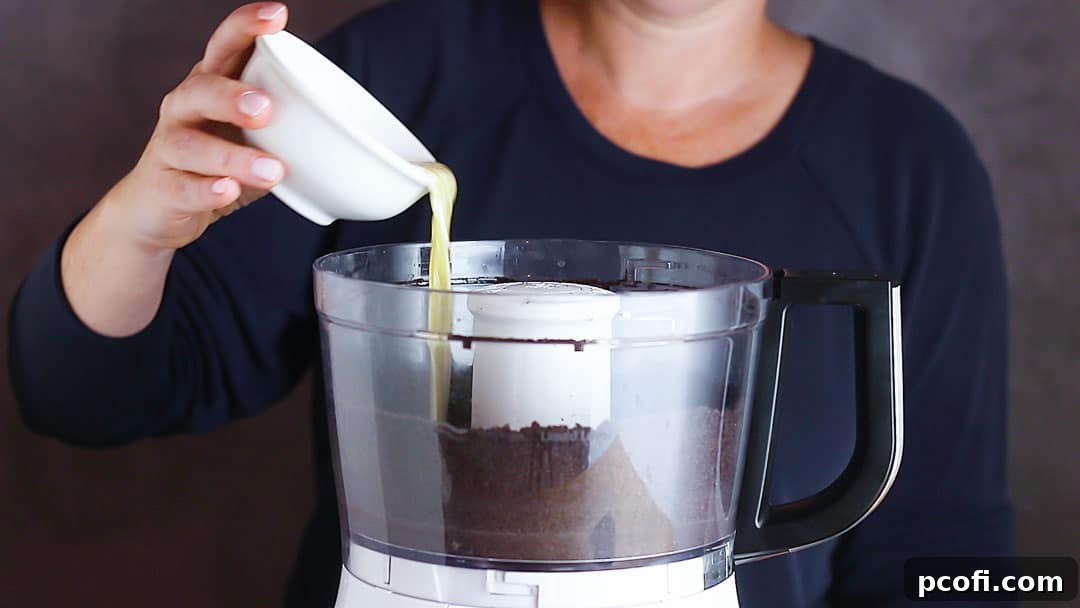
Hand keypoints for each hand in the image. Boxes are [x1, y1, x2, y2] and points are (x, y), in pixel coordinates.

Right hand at [105, 2, 289, 251]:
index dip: (245, 28)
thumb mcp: (251, 135)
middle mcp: (183, 110)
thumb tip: (342, 123)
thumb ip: (284, 123)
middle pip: (199, 90)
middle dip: (231, 95)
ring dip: (233, 157)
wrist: (160, 208)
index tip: (276, 15)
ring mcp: (169, 149)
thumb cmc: (216, 163)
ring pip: (192, 145)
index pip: (224, 47)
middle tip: (266, 108)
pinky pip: (183, 188)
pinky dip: (207, 190)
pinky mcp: (164, 189)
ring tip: (272, 169)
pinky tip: (228, 191)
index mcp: (210, 87)